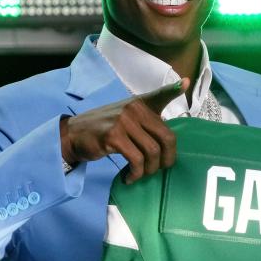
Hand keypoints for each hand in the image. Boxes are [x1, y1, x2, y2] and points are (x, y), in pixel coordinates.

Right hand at [61, 79, 188, 183]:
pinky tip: (130, 177)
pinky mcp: (113, 136)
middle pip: (167, 138)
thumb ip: (146, 123)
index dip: (175, 89)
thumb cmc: (105, 130)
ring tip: (141, 174)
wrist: (74, 134)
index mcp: (140, 103)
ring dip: (150, 170)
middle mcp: (134, 108)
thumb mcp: (126, 119)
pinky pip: (136, 160)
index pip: (161, 94)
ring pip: (153, 152)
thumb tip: (168, 143)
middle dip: (167, 159)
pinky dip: (136, 173)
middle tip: (159, 169)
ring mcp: (124, 121)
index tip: (186, 83)